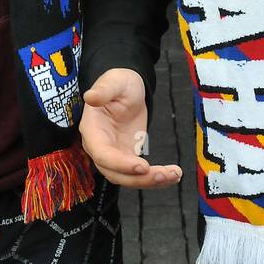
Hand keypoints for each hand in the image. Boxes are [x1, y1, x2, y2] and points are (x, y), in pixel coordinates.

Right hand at [78, 68, 181, 187]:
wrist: (127, 88)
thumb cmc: (118, 82)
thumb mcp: (114, 81)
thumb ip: (103, 90)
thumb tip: (89, 97)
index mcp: (92, 130)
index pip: (102, 154)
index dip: (120, 164)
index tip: (142, 166)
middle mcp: (100, 147)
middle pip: (115, 173)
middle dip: (139, 179)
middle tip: (164, 175)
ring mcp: (114, 154)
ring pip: (128, 178)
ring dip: (150, 181)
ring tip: (174, 175)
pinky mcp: (128, 157)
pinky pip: (139, 174)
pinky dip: (156, 177)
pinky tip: (173, 175)